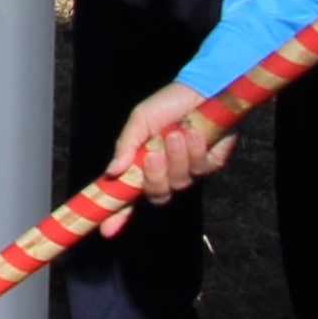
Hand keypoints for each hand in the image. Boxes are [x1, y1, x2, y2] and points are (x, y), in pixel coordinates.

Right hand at [112, 80, 230, 203]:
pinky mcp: (211, 164)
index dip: (117, 214)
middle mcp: (166, 173)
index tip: (106, 229)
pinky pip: (201, 169)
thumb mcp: (140, 120)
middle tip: (154, 154)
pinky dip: (195, 151)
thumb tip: (112, 172)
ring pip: (180, 182)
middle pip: (157, 195)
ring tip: (177, 134)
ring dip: (177, 158)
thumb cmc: (168, 104)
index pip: (128, 197)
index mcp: (144, 166)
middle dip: (154, 177)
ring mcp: (189, 171)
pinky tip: (194, 133)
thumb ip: (126, 146)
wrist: (202, 89)